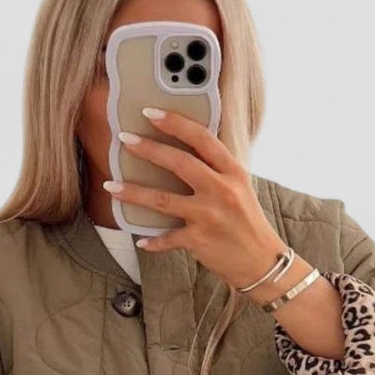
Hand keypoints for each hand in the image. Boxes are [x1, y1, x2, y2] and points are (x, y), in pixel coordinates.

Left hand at [103, 107, 288, 288]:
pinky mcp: (198, 240)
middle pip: (179, 163)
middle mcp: (221, 191)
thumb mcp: (240, 189)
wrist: (262, 262)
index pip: (202, 139)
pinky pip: (167, 238)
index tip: (151, 113)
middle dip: (148, 149)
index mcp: (233, 172)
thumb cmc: (248, 223)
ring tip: (111, 185)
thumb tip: (182, 154)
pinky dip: (153, 241)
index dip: (175, 123)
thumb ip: (216, 171)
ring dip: (133, 192)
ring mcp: (208, 216)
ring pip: (162, 199)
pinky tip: (141, 239)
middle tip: (125, 139)